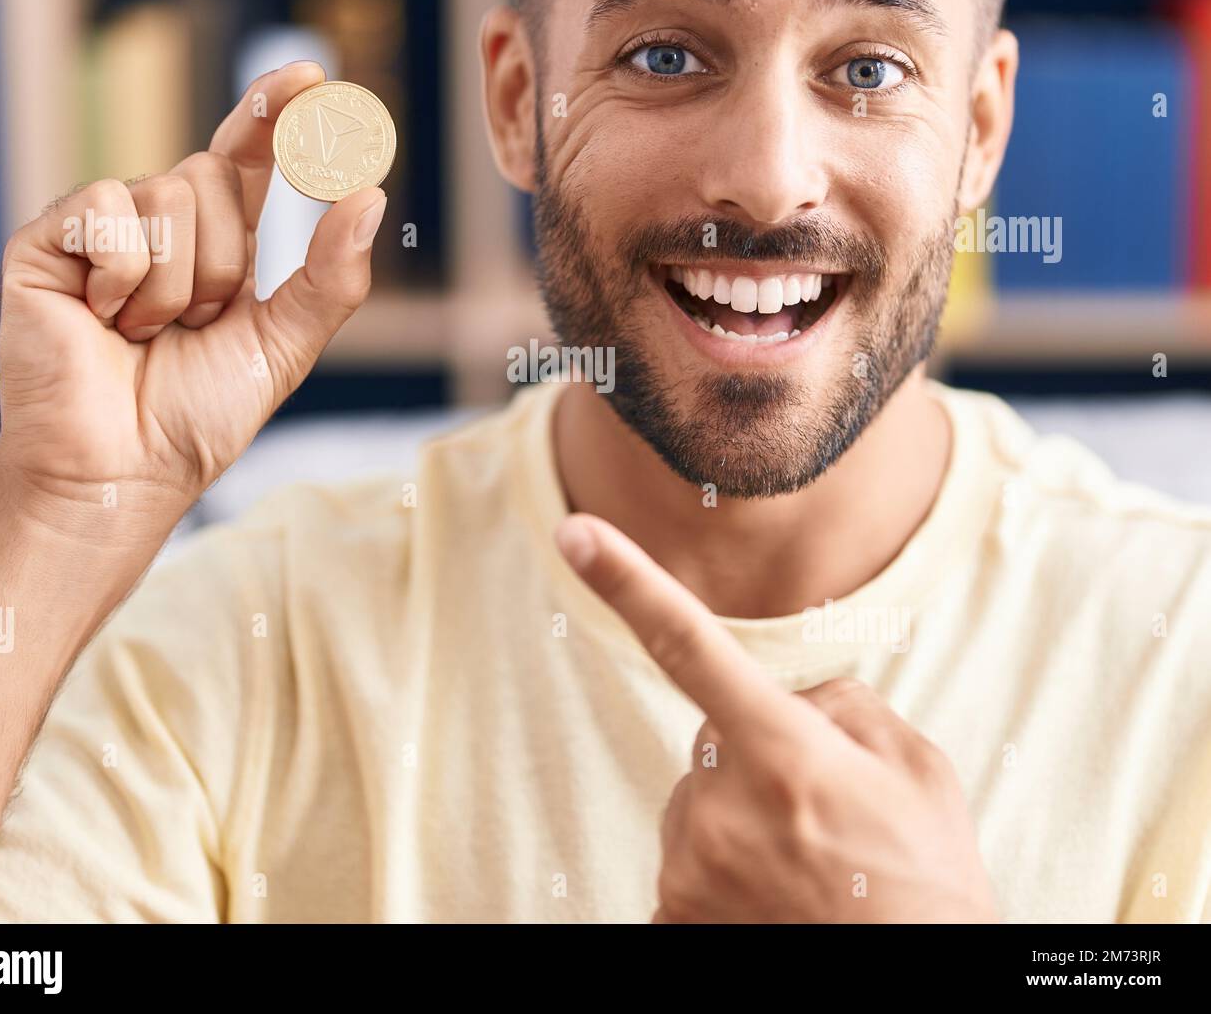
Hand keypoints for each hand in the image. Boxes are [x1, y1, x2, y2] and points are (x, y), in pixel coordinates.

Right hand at [0, 61, 385, 517]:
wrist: (124, 468)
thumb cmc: (200, 414)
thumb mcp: (284, 345)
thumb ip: (330, 276)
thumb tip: (370, 195)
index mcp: (217, 240)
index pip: (246, 155)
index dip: (273, 111)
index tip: (312, 75)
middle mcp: (160, 222)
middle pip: (211, 177)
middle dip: (220, 265)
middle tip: (192, 326)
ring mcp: (103, 228)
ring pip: (166, 195)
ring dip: (173, 285)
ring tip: (144, 334)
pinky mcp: (49, 240)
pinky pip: (107, 210)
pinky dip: (122, 275)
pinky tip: (102, 318)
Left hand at [555, 513, 998, 922]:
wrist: (912, 986)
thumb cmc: (927, 884)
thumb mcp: (917, 769)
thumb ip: (843, 707)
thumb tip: (794, 698)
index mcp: (783, 752)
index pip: (687, 644)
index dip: (626, 582)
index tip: (573, 532)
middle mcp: (720, 808)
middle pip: (711, 740)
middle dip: (756, 755)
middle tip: (822, 814)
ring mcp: (689, 869)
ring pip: (700, 804)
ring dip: (740, 818)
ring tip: (808, 864)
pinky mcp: (673, 918)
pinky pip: (688, 862)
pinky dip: (724, 871)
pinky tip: (775, 896)